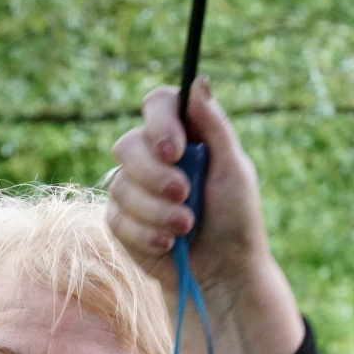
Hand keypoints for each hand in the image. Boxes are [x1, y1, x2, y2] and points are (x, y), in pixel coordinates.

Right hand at [106, 78, 305, 353]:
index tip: (176, 149)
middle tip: (185, 195)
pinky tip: (169, 245)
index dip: (160, 122)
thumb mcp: (234, 169)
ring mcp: (132, 188)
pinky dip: (146, 234)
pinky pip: (117, 219)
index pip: (157, 104)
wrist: (223, 271)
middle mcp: (153, 156)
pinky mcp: (120, 221)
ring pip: (120, 185)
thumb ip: (215, 126)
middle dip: (156, 176)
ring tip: (186, 228)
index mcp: (184, 135)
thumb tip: (197, 82)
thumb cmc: (236, 219)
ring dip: (157, 211)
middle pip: (129, 144)